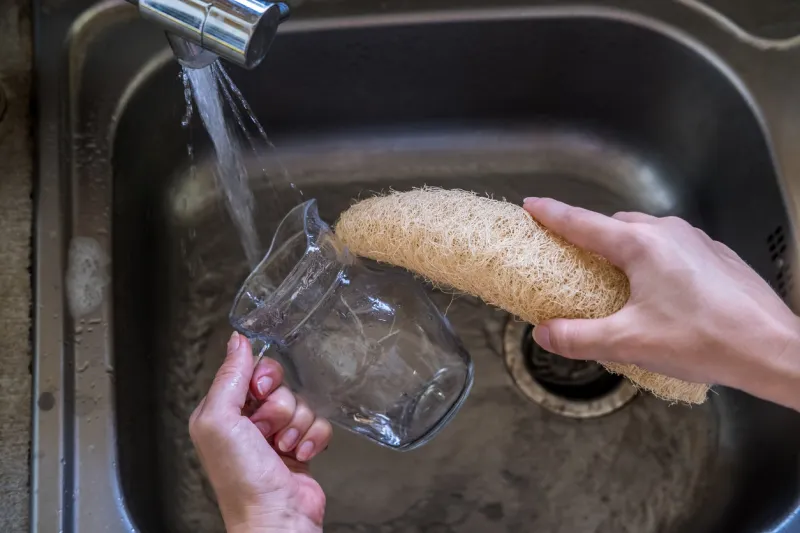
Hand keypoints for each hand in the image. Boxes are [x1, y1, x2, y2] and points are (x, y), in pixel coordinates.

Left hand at [189, 332, 332, 532]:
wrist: (277, 519)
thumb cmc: (242, 480)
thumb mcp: (220, 421)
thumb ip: (229, 377)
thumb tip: (237, 340)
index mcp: (222, 412)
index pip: (249, 370)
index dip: (261, 378)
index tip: (260, 393)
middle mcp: (248, 423)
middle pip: (279, 386)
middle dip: (280, 406)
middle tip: (268, 429)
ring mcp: (276, 435)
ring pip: (301, 403)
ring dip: (296, 426)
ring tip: (282, 449)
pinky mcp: (302, 446)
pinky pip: (319, 422)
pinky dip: (313, 438)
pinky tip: (301, 454)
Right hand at [523, 197, 799, 410]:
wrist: (773, 349)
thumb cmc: (701, 340)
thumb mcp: (628, 342)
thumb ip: (578, 337)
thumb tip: (544, 333)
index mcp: (640, 246)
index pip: (583, 223)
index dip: (552, 214)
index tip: (531, 205)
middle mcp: (668, 233)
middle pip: (615, 226)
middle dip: (590, 236)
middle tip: (572, 259)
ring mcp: (697, 241)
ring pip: (647, 234)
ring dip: (624, 249)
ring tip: (616, 280)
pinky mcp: (718, 256)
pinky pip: (673, 247)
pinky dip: (654, 259)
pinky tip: (660, 292)